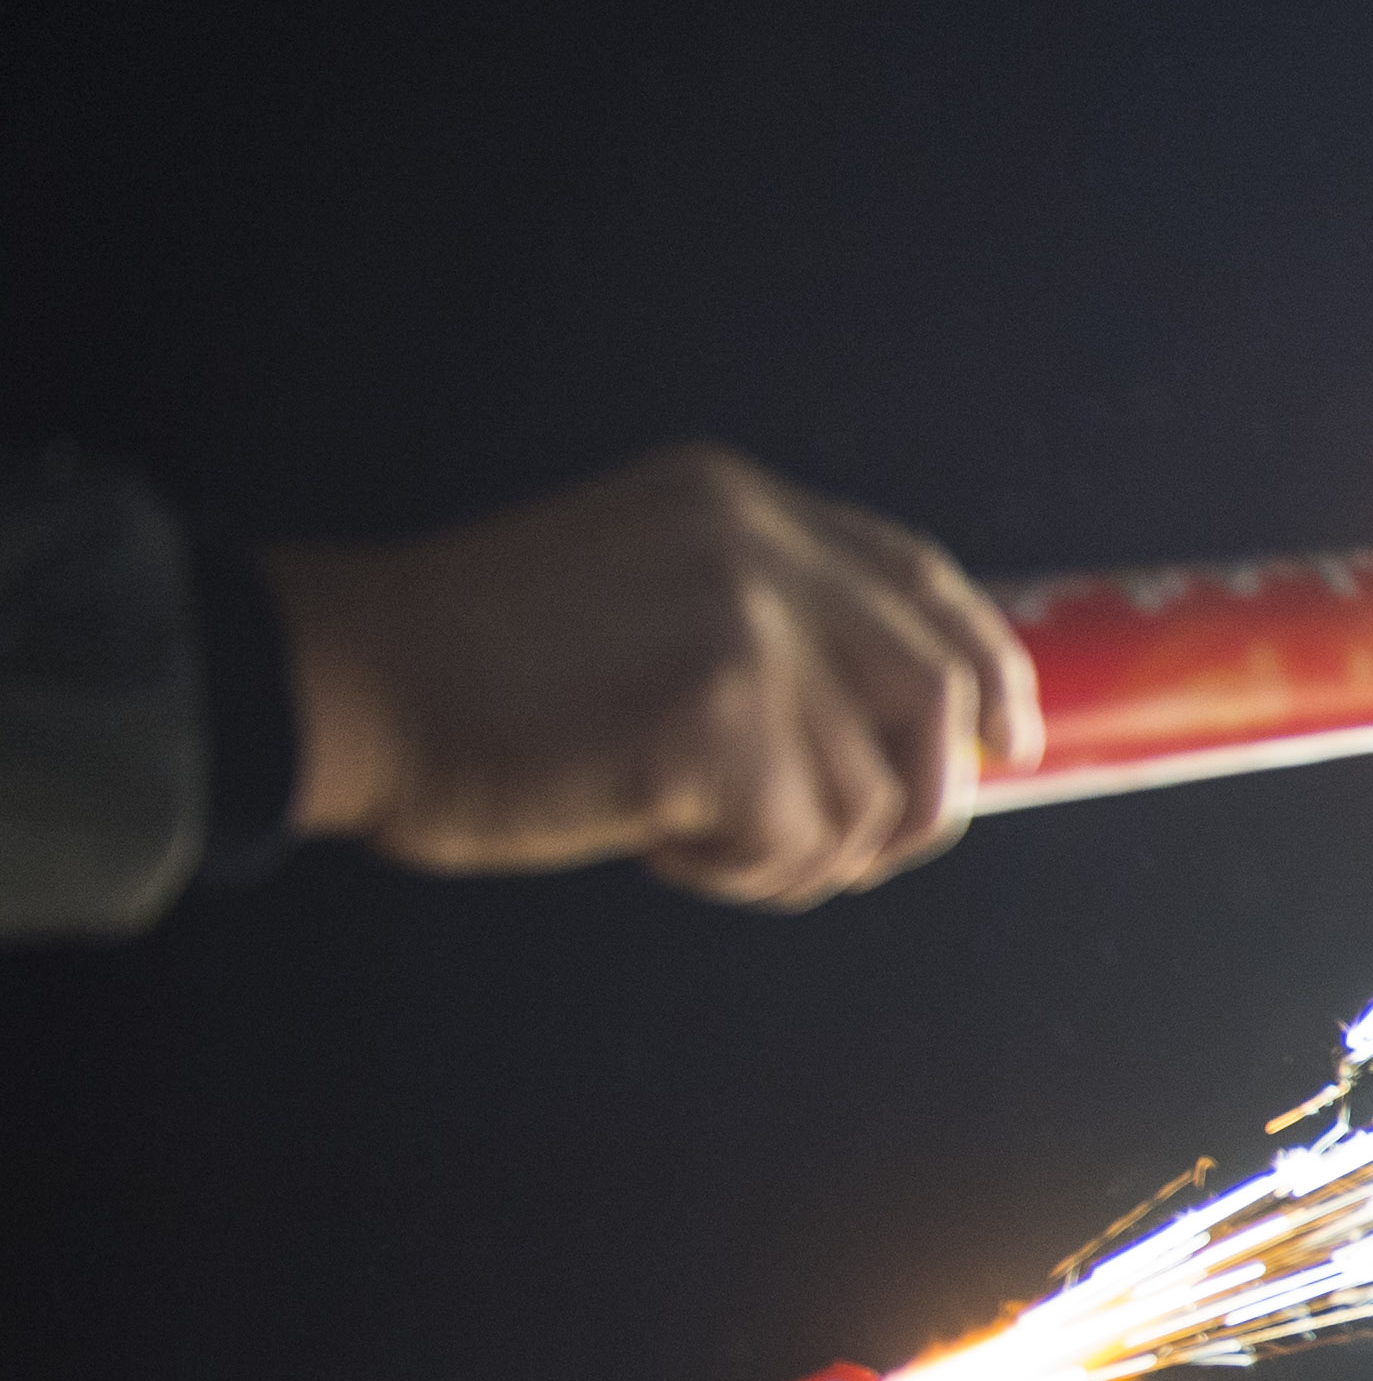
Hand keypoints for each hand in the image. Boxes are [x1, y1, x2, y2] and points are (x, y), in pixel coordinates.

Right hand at [270, 444, 1040, 906]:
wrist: (356, 683)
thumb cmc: (482, 671)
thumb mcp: (647, 596)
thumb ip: (770, 631)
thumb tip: (901, 736)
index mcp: (743, 507)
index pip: (918, 578)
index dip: (984, 664)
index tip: (1008, 736)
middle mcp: (763, 550)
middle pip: (933, 696)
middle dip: (919, 798)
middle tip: (851, 851)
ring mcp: (749, 626)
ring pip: (870, 793)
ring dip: (799, 853)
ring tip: (701, 839)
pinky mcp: (721, 715)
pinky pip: (801, 840)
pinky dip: (742, 873)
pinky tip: (662, 844)